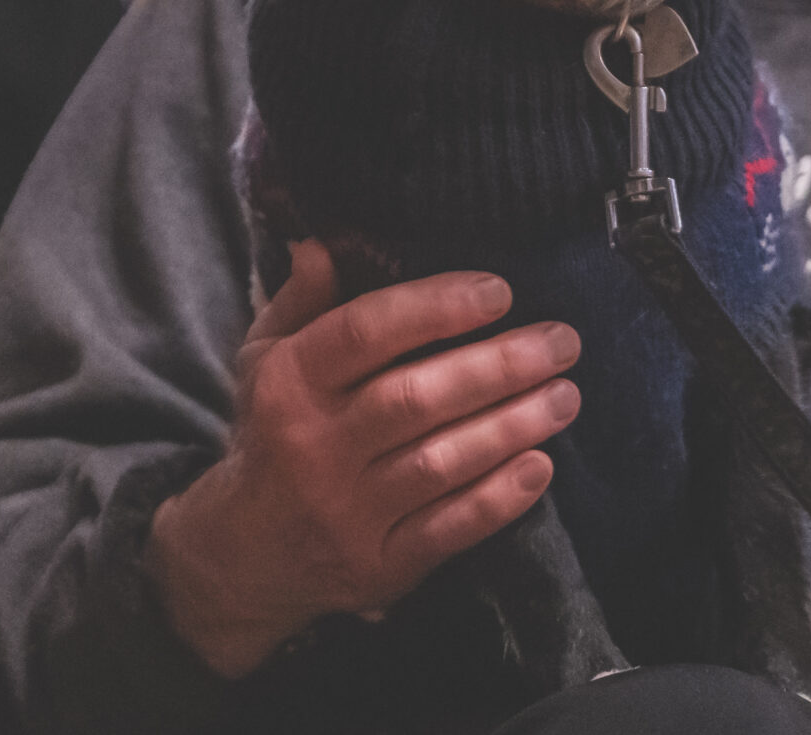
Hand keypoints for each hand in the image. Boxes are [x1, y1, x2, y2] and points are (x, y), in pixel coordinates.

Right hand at [145, 239, 583, 676]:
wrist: (244, 556)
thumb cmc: (276, 433)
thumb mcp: (267, 361)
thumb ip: (302, 301)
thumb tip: (323, 242)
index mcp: (288, 385)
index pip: (364, 334)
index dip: (436, 308)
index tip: (500, 292)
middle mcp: (313, 448)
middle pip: (415, 398)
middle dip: (499, 366)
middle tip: (563, 341)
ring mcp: (346, 513)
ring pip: (440, 463)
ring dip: (512, 426)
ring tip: (566, 395)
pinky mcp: (377, 568)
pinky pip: (448, 530)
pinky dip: (499, 499)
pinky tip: (541, 466)